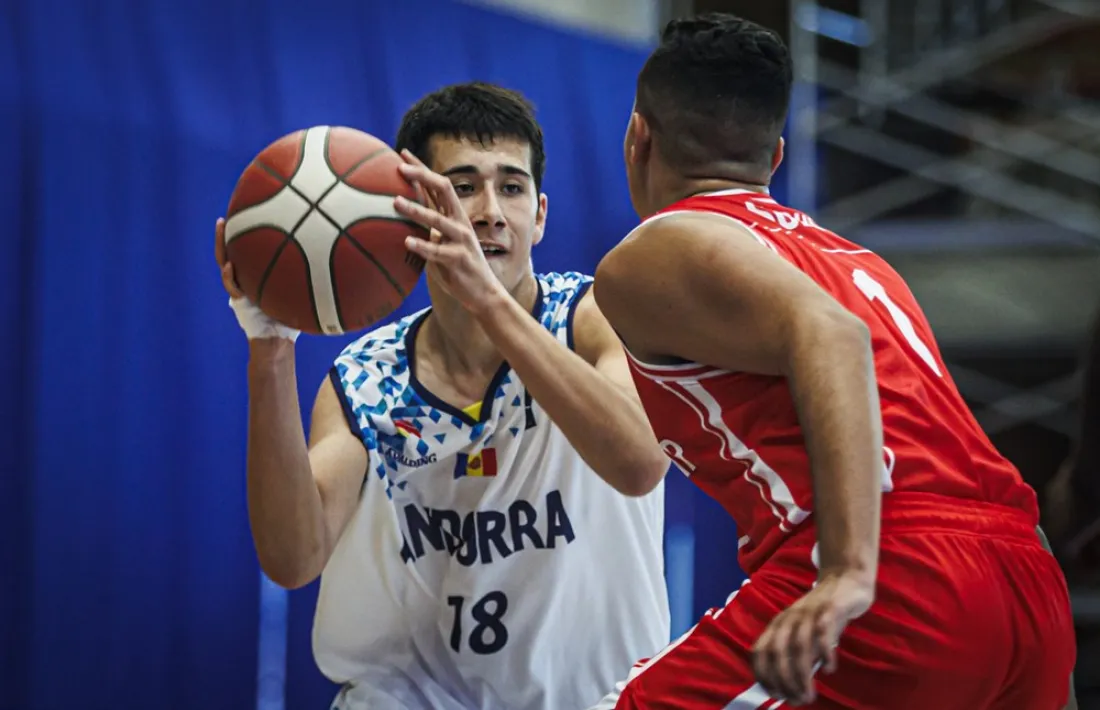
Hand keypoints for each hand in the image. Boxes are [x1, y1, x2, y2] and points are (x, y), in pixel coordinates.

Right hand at [214, 218, 299, 341]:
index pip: (248, 251)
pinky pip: (232, 287)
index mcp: (256, 275)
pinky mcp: (239, 302)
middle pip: (231, 253)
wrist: (278, 340)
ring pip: (225, 265)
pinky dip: (230, 276)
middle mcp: (246, 280)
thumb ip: (305, 278)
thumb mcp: (300, 293)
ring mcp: (240, 290)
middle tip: (223, 219)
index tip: (246, 215)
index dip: (244, 235)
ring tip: (221, 230)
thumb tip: (332, 258)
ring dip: (221, 247)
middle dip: (225, 236)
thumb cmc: (293, 317)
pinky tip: (230, 266)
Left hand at [392, 150, 505, 314]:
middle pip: (444, 190)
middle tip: (400, 168)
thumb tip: (404, 216)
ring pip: (438, 220)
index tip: (402, 153)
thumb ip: (428, 228)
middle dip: (422, 176)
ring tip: (396, 202)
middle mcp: (459, 222)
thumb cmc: (457, 267)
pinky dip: (422, 246)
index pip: (437, 185)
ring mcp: (461, 240)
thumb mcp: (442, 242)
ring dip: (417, 210)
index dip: (421, 168)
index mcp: (454, 215)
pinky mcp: (459, 260)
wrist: (483, 293)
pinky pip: (438, 251)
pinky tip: (407, 242)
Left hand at [752, 571, 873, 704]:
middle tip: (797, 700)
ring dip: (801, 674)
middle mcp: (789, 618)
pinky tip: (829, 668)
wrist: (846, 580)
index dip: (763, 674)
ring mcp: (808, 612)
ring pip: (798, 645)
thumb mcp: (806, 634)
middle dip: (784, 680)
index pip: (760, 650)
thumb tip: (792, 687)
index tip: (774, 694)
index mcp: (779, 624)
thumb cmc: (824, 613)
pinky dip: (824, 652)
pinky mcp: (830, 608)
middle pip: (777, 651)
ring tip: (809, 694)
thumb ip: (798, 655)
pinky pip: (823, 631)